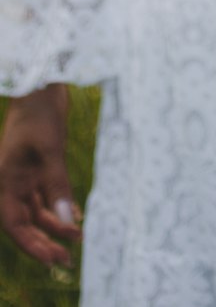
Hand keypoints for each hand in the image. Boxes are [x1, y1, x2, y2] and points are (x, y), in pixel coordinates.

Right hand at [0, 85, 80, 266]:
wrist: (42, 86)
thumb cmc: (40, 114)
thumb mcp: (51, 148)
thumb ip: (57, 183)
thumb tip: (69, 219)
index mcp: (6, 182)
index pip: (15, 225)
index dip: (32, 245)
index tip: (53, 258)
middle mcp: (13, 183)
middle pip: (26, 223)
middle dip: (45, 241)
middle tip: (67, 258)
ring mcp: (26, 176)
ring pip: (38, 211)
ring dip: (56, 224)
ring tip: (79, 237)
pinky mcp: (39, 168)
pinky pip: (47, 196)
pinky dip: (60, 207)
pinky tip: (77, 215)